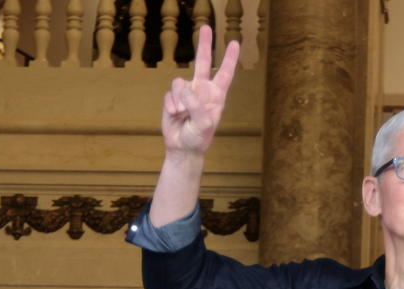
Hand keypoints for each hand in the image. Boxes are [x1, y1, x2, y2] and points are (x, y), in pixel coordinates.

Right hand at [162, 26, 239, 156]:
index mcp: (216, 96)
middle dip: (204, 45)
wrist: (183, 147)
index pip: (225, 73)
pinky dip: (171, 105)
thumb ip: (196, 105)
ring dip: (179, 99)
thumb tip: (184, 89)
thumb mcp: (204, 124)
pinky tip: (176, 115)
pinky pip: (169, 94)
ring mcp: (187, 93)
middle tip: (205, 27)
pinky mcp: (173, 98)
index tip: (234, 42)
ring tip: (182, 114)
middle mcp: (202, 90)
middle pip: (203, 62)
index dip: (230, 59)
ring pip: (179, 82)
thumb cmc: (199, 137)